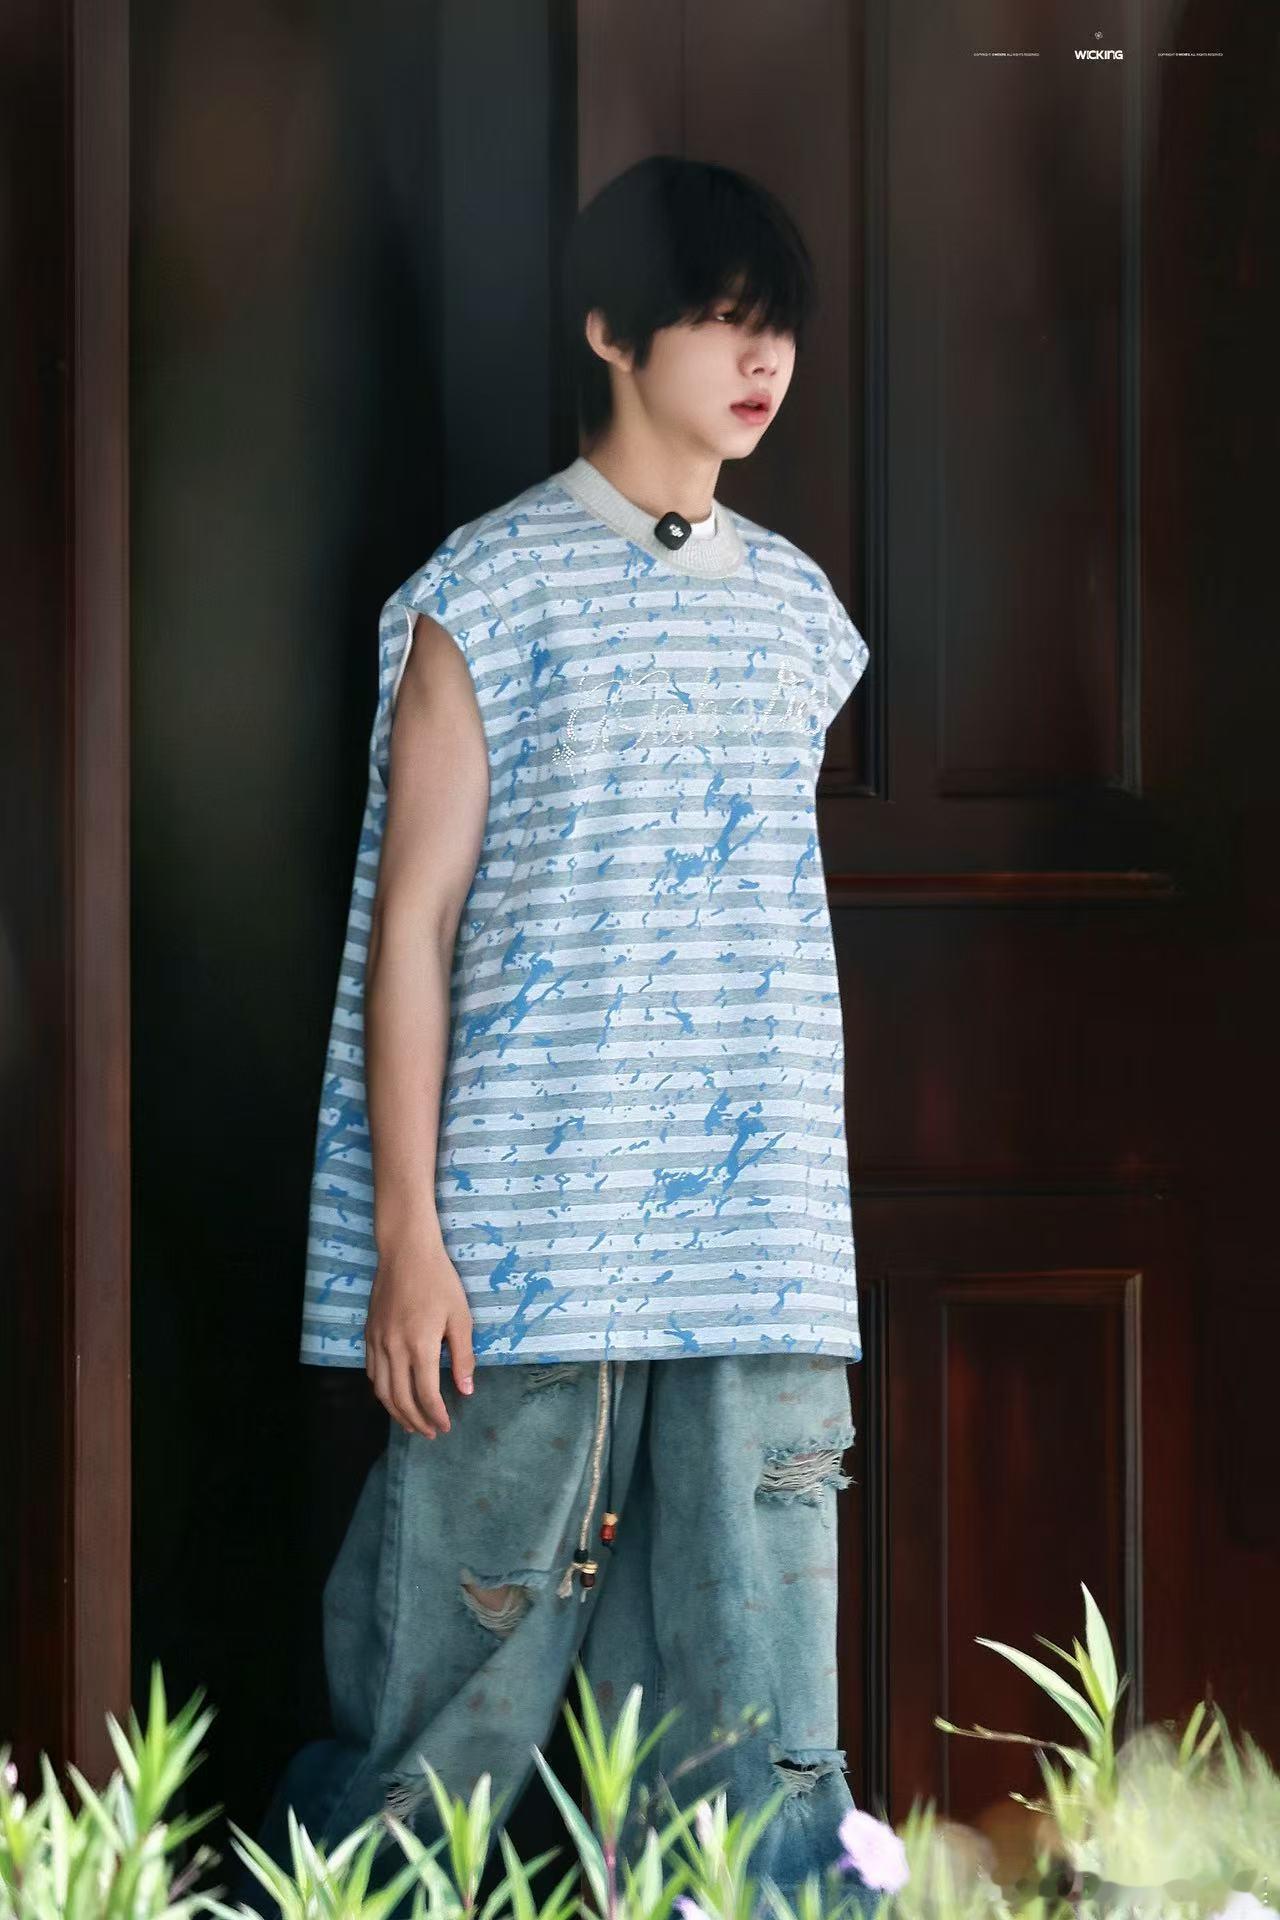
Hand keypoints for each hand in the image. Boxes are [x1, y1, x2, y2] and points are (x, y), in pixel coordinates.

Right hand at [363, 1232, 475, 1437]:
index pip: (426, 1395)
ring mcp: (377, 1342)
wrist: (405, 1252)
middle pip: (400, 1399)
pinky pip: (372, 1373)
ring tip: (411, 1423)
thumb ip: (463, 1356)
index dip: (436, 1416)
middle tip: (430, 1433)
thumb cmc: (439, 1281)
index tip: (445, 1427)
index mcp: (420, 1346)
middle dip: (416, 1421)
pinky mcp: (369, 1334)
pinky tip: (393, 1395)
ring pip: (381, 1391)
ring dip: (396, 1412)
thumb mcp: (460, 1317)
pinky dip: (382, 1391)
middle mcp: (394, 1349)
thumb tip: (466, 1390)